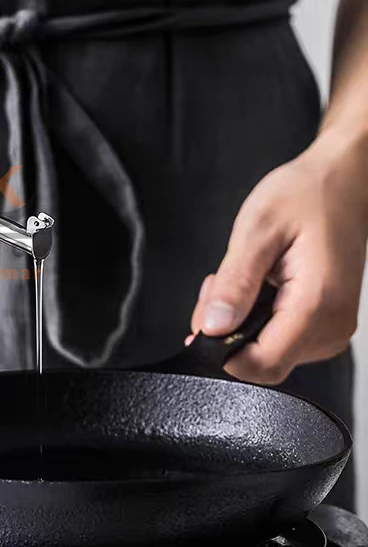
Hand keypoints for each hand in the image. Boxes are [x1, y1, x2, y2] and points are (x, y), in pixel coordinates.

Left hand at [189, 133, 367, 383]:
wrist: (342, 181)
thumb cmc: (304, 196)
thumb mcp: (257, 231)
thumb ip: (235, 284)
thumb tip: (212, 328)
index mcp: (316, 305)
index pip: (263, 365)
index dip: (222, 354)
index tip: (203, 322)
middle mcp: (331, 326)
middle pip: (261, 360)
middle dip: (227, 330)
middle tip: (221, 283)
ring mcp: (332, 327)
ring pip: (267, 350)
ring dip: (240, 320)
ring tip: (241, 274)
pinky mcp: (326, 321)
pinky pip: (280, 336)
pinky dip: (256, 315)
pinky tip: (255, 283)